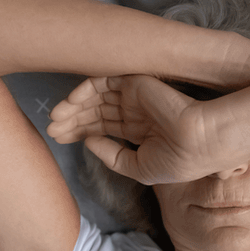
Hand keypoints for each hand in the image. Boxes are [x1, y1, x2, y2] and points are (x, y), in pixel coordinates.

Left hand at [46, 74, 241, 184]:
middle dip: (73, 121)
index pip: (105, 127)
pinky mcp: (133, 83)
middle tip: (52, 130)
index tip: (60, 139)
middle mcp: (137, 112)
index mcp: (142, 131)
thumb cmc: (176, 161)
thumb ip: (113, 156)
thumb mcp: (140, 168)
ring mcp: (135, 97)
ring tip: (54, 119)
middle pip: (96, 112)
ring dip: (73, 107)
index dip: (81, 132)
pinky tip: (70, 104)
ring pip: (96, 97)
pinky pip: (102, 81)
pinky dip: (83, 91)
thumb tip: (89, 141)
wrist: (198, 140)